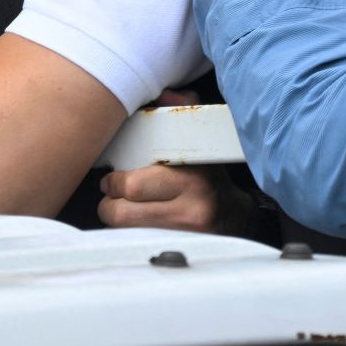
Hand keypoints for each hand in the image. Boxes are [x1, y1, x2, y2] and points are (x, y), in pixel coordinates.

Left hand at [98, 86, 255, 233]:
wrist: (235, 217)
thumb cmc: (209, 174)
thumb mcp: (199, 137)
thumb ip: (180, 110)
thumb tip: (164, 94)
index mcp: (192, 177)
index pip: (134, 185)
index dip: (114, 183)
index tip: (111, 178)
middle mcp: (191, 209)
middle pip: (124, 212)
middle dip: (109, 202)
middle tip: (110, 193)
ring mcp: (185, 235)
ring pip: (127, 231)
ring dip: (116, 219)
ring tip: (119, 208)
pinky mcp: (181, 251)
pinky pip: (138, 244)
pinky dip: (129, 235)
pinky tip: (135, 225)